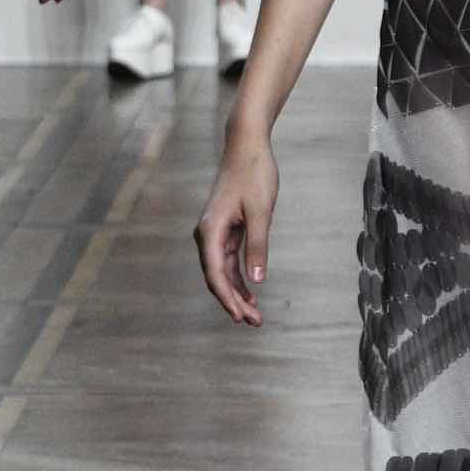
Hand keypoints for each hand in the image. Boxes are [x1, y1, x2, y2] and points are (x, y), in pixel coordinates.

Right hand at [195, 132, 279, 325]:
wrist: (247, 147)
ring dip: (238, 293)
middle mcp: (208, 235)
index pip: (215, 274)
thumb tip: (257, 280)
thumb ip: (258, 246)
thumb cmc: (254, 174)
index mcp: (210, 231)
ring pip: (223, 272)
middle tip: (254, 323)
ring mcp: (216, 233)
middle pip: (217, 277)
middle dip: (234, 302)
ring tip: (255, 315)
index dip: (227, 298)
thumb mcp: (261, 212)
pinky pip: (229, 261)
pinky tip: (251, 293)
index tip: (241, 317)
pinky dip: (240, 278)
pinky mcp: (226, 230)